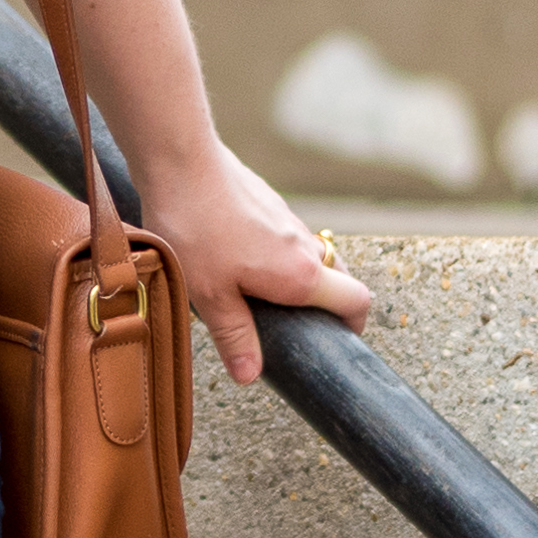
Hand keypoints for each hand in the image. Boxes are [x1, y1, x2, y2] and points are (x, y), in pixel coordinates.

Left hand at [136, 144, 374, 386]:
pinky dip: (275, 254)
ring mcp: (288, 220)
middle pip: (335, 279)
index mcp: (300, 275)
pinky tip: (234, 259)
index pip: (356, 301)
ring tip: (255, 295)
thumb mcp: (210, 295)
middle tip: (290, 324)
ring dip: (295, 278)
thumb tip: (250, 374)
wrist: (181, 162)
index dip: (354, 325)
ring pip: (308, 256)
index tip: (337, 339)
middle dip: (323, 304)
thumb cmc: (195, 229)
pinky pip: (284, 237)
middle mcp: (304, 246)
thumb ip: (235, 336)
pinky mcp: (269, 203)